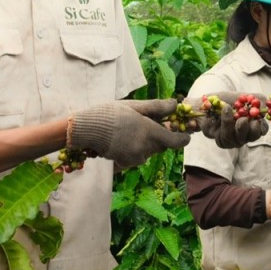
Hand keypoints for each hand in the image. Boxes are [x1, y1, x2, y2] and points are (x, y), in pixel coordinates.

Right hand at [68, 100, 189, 168]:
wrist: (87, 129)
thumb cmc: (111, 114)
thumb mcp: (135, 106)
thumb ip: (157, 107)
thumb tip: (175, 105)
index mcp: (151, 133)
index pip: (177, 142)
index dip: (183, 137)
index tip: (183, 133)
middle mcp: (146, 148)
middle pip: (162, 145)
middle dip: (159, 136)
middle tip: (146, 124)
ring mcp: (136, 158)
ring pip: (150, 151)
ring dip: (146, 143)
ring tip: (130, 130)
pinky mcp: (126, 163)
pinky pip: (138, 157)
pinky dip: (135, 149)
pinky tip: (123, 140)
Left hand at [186, 91, 267, 147]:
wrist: (206, 103)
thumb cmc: (226, 99)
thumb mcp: (243, 96)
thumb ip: (257, 100)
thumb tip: (266, 106)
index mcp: (253, 123)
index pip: (262, 130)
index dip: (261, 127)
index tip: (257, 120)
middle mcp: (245, 133)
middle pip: (252, 137)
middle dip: (247, 128)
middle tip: (242, 119)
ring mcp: (234, 139)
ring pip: (236, 139)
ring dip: (230, 122)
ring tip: (226, 109)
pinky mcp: (222, 141)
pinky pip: (224, 139)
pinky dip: (222, 125)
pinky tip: (219, 116)